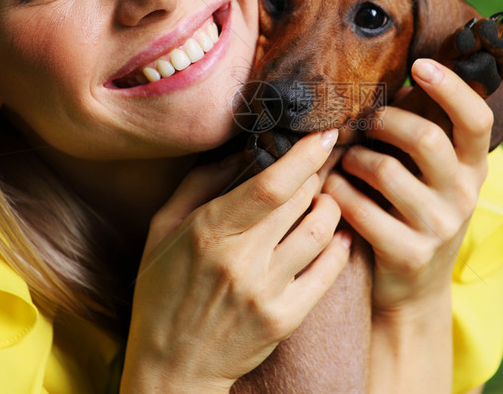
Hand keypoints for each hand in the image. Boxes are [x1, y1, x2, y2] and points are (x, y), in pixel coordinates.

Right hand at [122, 130, 350, 393]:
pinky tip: (338, 237)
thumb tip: (241, 149)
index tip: (323, 134)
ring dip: (331, 208)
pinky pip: (328, 272)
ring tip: (324, 202)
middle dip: (318, 177)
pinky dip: (340, 248)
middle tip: (321, 168)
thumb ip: (200, 183)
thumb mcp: (164, 228)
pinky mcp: (284, 319)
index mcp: (208, 231)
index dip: (304, 155)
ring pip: (321, 232)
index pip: (270, 185)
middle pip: (301, 201)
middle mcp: (240, 260)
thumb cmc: (163, 291)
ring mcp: (265, 292)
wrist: (170, 367)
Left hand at [324, 59, 492, 313]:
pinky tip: (331, 188)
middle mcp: (464, 195)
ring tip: (345, 160)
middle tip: (364, 122)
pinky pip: (361, 209)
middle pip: (426, 138)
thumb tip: (399, 75)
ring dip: (354, 158)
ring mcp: (440, 228)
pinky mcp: (410, 254)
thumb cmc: (414, 211)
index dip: (451, 87)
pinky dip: (338, 191)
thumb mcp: (433, 175)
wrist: (415, 290)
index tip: (419, 64)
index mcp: (474, 167)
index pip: (477, 119)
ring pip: (386, 170)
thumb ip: (424, 132)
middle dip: (384, 121)